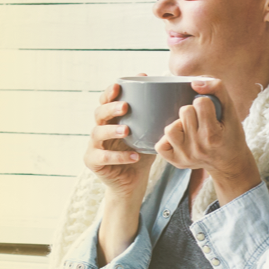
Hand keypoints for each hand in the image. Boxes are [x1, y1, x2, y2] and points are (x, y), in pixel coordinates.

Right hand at [83, 74, 155, 198]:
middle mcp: (100, 129)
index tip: (118, 85)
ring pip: (97, 133)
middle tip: (125, 107)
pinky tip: (133, 156)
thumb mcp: (149, 136)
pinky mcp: (93, 161)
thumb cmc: (141, 155)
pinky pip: (102, 157)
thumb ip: (155, 119)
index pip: (105, 101)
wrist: (132, 183)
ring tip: (126, 131)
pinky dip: (118, 156)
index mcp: (111, 120)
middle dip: (110, 108)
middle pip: (99, 113)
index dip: (109, 92)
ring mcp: (94, 146)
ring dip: (112, 130)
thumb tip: (175, 99)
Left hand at [154, 77, 257, 187]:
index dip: (206, 103)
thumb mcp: (231, 110)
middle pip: (184, 112)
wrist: (230, 163)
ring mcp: (186, 156)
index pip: (201, 102)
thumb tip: (194, 82)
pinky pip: (160, 145)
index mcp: (213, 135)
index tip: (212, 112)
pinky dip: (168, 140)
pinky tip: (180, 138)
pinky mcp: (176, 162)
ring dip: (179, 124)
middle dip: (193, 111)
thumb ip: (218, 89)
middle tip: (201, 121)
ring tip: (189, 128)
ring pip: (170, 128)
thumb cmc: (230, 134)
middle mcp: (198, 147)